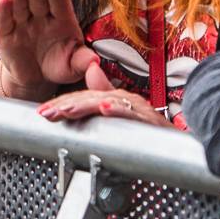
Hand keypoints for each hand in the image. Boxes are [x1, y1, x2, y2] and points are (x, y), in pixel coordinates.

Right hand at [0, 0, 97, 98]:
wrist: (35, 78)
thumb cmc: (58, 66)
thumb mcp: (72, 66)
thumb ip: (82, 61)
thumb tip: (94, 62)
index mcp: (62, 20)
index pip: (58, 0)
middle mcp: (41, 16)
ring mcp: (22, 23)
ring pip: (20, 5)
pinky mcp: (5, 34)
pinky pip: (4, 21)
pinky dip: (2, 11)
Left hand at [36, 64, 171, 126]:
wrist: (178, 144)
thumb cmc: (148, 130)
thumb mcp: (120, 115)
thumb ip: (104, 97)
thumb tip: (91, 74)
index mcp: (113, 99)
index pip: (82, 98)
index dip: (61, 104)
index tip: (42, 112)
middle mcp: (123, 98)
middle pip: (88, 98)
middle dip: (65, 106)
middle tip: (45, 113)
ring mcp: (135, 107)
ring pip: (105, 102)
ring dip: (83, 106)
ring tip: (66, 111)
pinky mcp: (149, 119)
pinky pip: (131, 112)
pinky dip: (118, 110)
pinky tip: (105, 109)